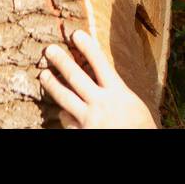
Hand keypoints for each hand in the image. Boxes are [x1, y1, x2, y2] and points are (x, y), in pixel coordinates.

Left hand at [38, 29, 156, 128]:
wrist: (140, 149)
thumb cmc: (141, 129)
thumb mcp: (134, 106)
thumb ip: (116, 94)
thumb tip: (100, 87)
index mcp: (119, 93)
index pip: (100, 64)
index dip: (87, 47)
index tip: (76, 34)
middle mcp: (102, 104)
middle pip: (76, 77)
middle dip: (62, 61)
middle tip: (49, 49)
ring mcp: (89, 120)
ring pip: (65, 98)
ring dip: (52, 85)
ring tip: (43, 75)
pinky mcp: (82, 133)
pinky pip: (67, 122)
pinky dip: (65, 116)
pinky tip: (63, 113)